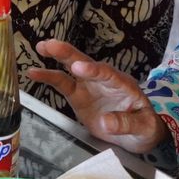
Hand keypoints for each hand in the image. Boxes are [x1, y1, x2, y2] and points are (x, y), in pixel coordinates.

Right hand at [29, 39, 168, 153]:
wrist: (138, 134)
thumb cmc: (145, 126)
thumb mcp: (143, 127)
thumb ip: (126, 123)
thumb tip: (105, 122)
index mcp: (122, 85)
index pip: (107, 74)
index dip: (93, 70)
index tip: (78, 68)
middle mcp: (103, 81)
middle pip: (86, 63)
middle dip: (69, 53)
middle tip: (52, 45)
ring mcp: (89, 87)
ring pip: (71, 69)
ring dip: (56, 58)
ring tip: (40, 47)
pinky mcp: (79, 97)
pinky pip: (62, 85)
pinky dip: (48, 78)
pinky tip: (33, 72)